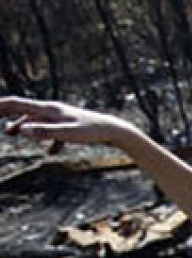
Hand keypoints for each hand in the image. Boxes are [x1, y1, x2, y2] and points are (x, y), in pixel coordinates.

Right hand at [0, 97, 133, 155]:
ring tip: (10, 133)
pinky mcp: (71, 126)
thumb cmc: (92, 131)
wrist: (115, 130)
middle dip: (6, 112)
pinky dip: (49, 140)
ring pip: (36, 119)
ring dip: (22, 125)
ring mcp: (62, 117)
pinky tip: (51, 153)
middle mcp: (53, 110)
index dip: (0, 106)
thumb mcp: (67, 134)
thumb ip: (44, 132)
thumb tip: (21, 130)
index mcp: (49, 109)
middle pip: (24, 108)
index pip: (17, 103)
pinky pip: (54, 132)